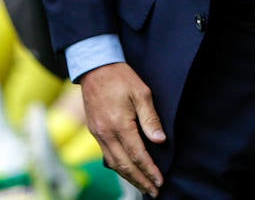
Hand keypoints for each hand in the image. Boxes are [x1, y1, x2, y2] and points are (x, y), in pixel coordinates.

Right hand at [80, 62, 165, 196]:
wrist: (95, 67)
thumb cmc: (121, 77)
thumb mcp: (141, 92)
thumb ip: (150, 118)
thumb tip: (160, 140)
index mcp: (119, 124)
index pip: (137, 155)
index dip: (149, 170)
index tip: (160, 181)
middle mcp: (106, 133)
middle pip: (124, 165)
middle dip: (140, 181)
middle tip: (153, 192)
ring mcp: (98, 133)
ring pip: (113, 164)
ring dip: (128, 178)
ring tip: (142, 186)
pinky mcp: (94, 131)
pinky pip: (106, 155)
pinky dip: (117, 167)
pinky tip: (126, 170)